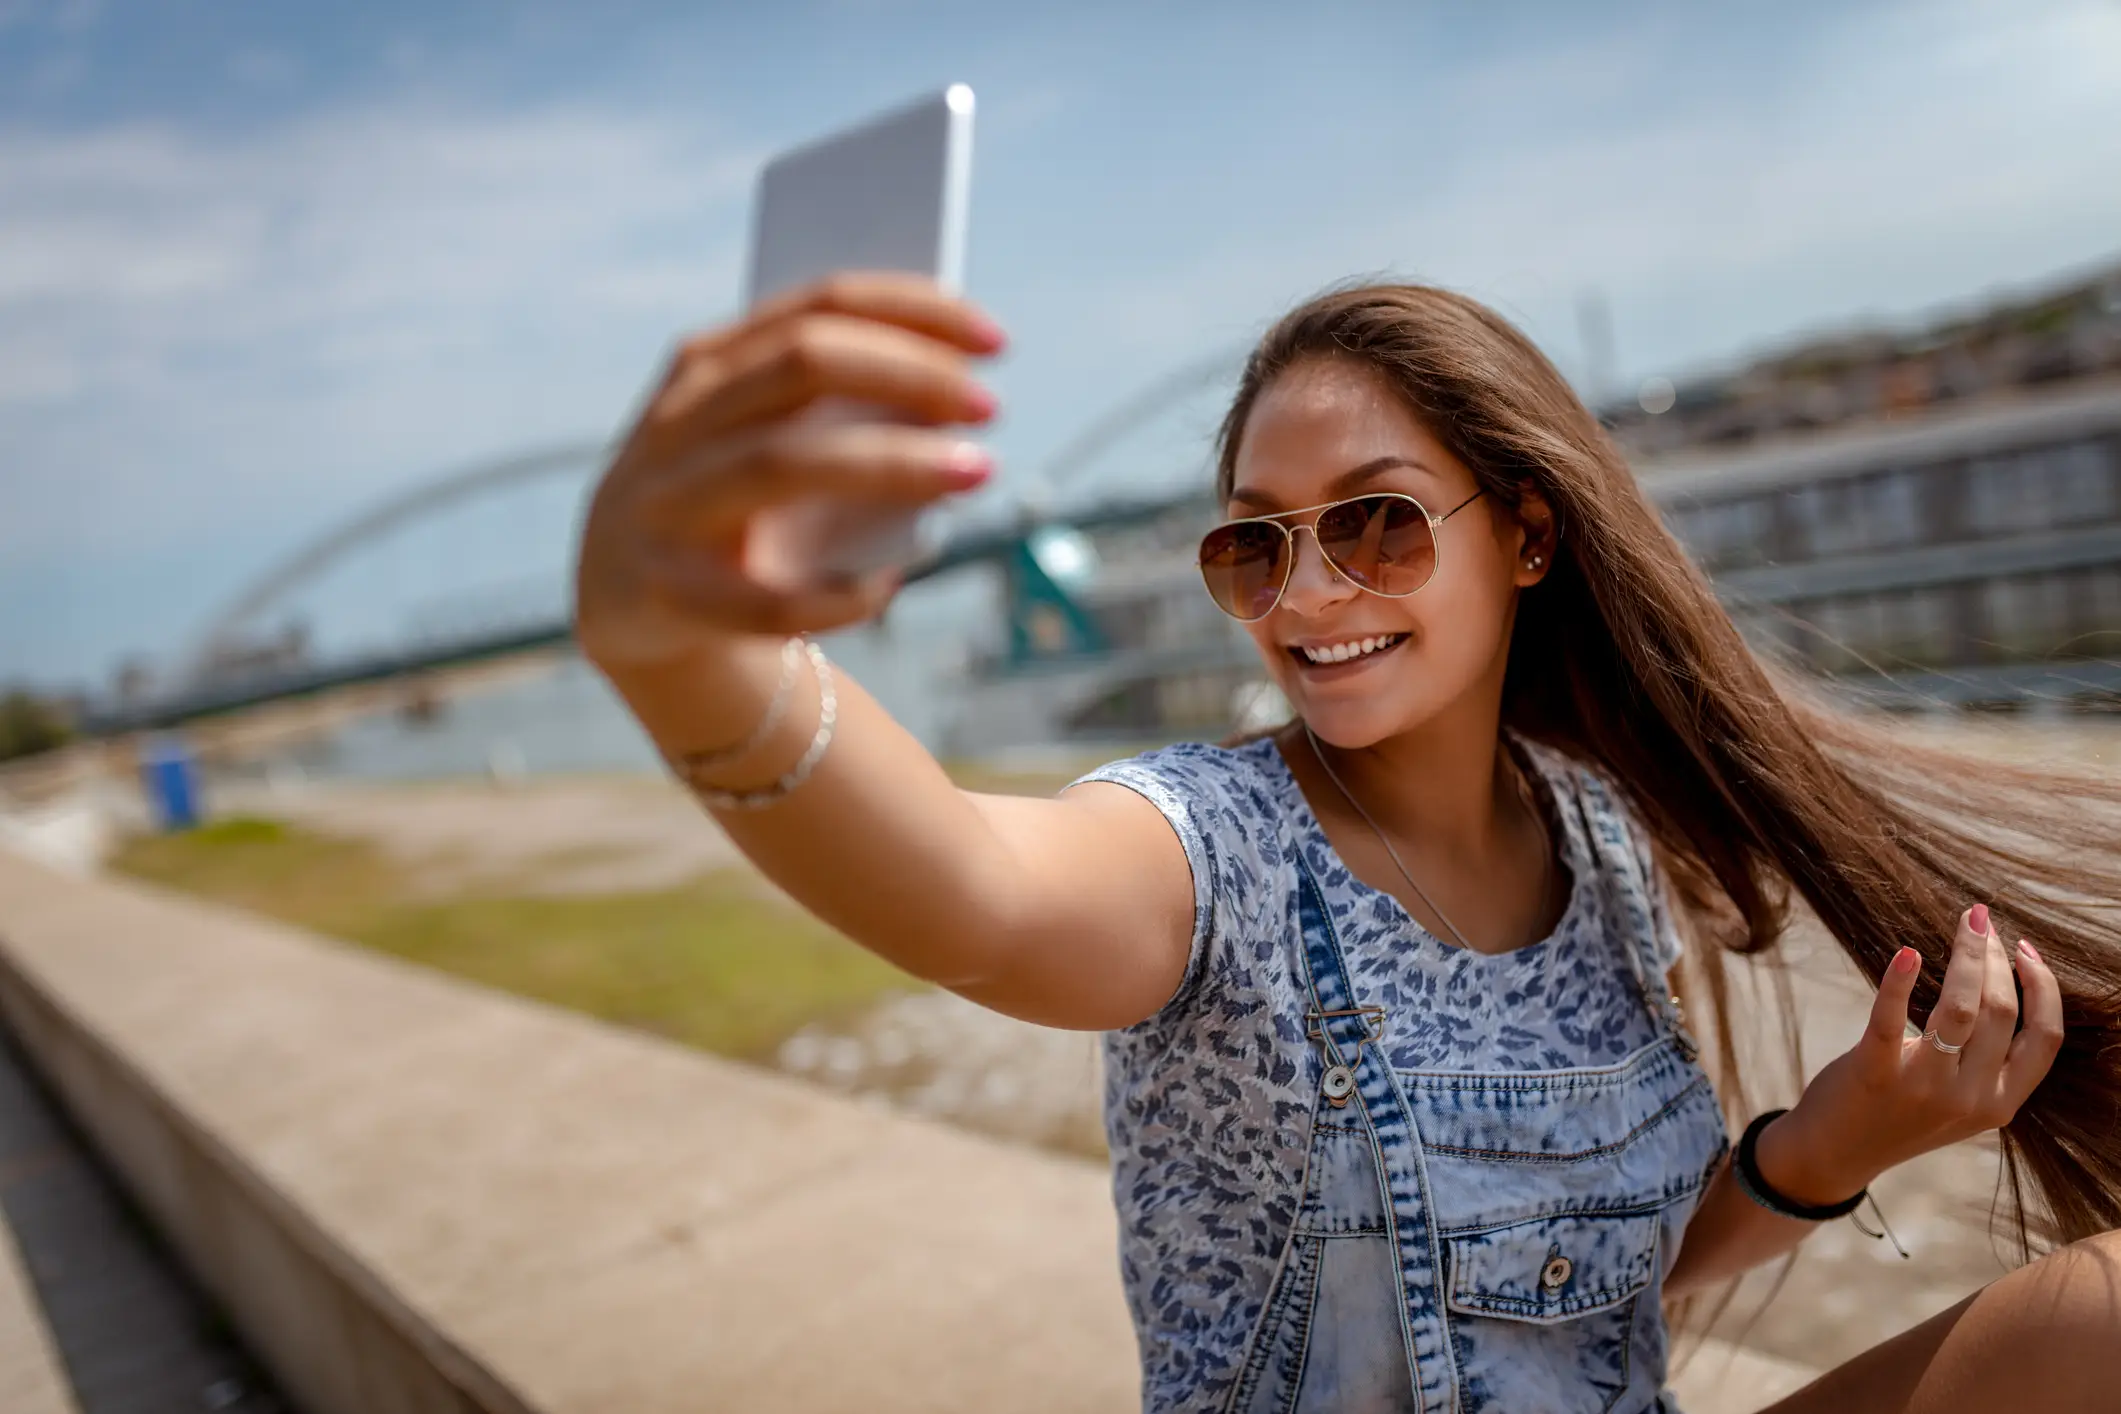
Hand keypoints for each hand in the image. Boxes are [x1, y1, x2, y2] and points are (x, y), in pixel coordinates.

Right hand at [574, 272, 1005, 668]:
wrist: (625, 601)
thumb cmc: (732, 505)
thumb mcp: (763, 436)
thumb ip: (831, 407)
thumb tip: (954, 390)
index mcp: (709, 364)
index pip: (819, 305)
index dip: (913, 311)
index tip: (994, 342)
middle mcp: (680, 420)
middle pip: (803, 365)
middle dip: (910, 376)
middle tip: (991, 409)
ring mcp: (665, 504)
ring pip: (784, 465)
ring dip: (893, 463)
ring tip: (975, 472)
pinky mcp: (668, 592)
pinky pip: (767, 599)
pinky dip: (837, 594)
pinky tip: (884, 586)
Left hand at [1757, 903, 2063, 1205]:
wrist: (1836, 1153)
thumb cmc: (1902, 1113)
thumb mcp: (1963, 1102)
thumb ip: (1988, 1062)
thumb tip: (2000, 983)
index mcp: (2000, 1102)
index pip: (2045, 1038)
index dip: (2043, 987)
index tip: (2025, 949)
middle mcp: (1971, 1098)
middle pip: (2001, 1011)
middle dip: (1995, 958)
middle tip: (1980, 923)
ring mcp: (1923, 1087)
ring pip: (1960, 1009)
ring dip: (1967, 956)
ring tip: (1965, 923)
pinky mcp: (1874, 1072)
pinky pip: (1891, 1019)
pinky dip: (1899, 982)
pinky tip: (1907, 953)